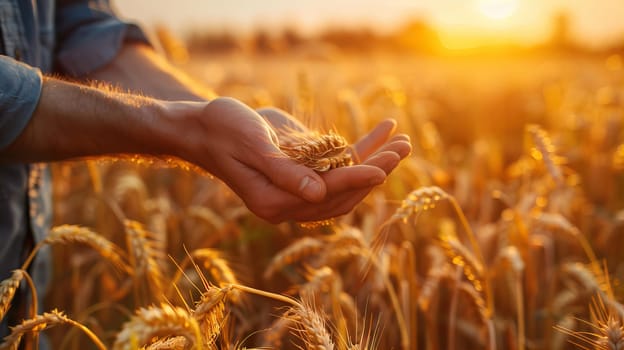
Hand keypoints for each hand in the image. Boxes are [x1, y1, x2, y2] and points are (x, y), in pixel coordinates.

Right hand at [176, 97, 410, 222]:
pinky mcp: (305, 168)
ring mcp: (299, 186)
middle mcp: (291, 201)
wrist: (205, 126)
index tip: (382, 168)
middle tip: (404, 148)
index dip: (354, 181)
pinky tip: (383, 130)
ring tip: (404, 140)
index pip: (325, 195)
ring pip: (347, 179)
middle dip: (375, 170)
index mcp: (275, 203)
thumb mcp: (252, 146)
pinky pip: (339, 162)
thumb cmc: (223, 131)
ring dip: (376, 160)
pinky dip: (362, 148)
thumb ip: (284, 173)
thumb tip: (318, 195)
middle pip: (344, 191)